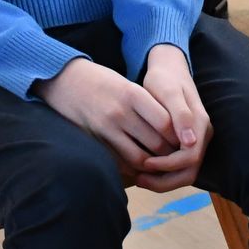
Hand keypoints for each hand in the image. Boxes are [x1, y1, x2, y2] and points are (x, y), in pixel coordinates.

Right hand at [33, 58, 176, 175]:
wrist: (65, 81)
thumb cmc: (102, 82)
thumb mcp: (127, 85)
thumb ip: (148, 105)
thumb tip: (174, 129)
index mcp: (132, 94)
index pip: (166, 122)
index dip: (178, 135)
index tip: (183, 140)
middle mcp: (120, 112)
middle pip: (156, 143)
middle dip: (170, 154)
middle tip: (177, 157)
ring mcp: (106, 128)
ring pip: (139, 158)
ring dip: (153, 165)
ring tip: (160, 164)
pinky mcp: (95, 140)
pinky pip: (120, 162)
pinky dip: (133, 168)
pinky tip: (139, 167)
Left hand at [134, 44, 211, 192]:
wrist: (168, 69)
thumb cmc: (164, 79)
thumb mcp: (168, 92)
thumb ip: (180, 115)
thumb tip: (191, 142)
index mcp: (200, 124)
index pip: (190, 157)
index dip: (168, 165)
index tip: (145, 163)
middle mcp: (202, 135)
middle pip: (190, 170)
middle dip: (165, 180)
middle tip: (139, 180)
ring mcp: (197, 139)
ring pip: (186, 172)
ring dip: (164, 180)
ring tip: (139, 178)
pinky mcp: (188, 142)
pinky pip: (179, 166)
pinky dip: (163, 173)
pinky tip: (144, 170)